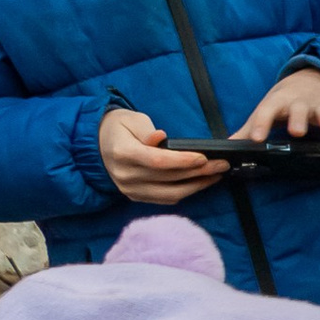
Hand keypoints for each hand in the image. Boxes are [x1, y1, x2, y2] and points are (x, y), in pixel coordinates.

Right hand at [98, 105, 225, 202]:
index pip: (157, 161)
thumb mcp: (131, 119)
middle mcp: (125, 175)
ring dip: (196, 186)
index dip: (182, 161)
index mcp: (123, 153)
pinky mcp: (134, 196)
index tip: (203, 158)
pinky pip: (164, 199)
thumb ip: (147, 130)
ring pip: (169, 193)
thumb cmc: (119, 127)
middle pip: (168, 178)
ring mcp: (129, 189)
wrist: (97, 144)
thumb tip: (161, 138)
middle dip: (199, 172)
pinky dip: (184, 193)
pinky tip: (200, 184)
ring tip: (216, 176)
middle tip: (222, 165)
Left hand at [236, 66, 319, 142]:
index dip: (261, 124)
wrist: (309, 81)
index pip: (266, 113)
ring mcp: (318, 106)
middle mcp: (298, 103)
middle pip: (297, 111)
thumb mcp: (265, 112)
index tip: (257, 138)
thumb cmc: (283, 104)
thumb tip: (226, 145)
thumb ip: (249, 129)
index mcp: (278, 104)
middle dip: (298, 120)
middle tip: (296, 131)